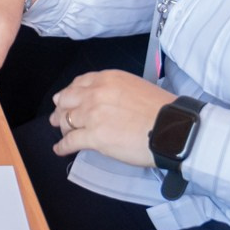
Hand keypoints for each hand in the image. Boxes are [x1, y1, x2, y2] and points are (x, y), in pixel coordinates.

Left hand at [47, 70, 176, 166]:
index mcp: (107, 79)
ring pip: (66, 120)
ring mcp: (92, 115)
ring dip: (62, 128)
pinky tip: (59, 150)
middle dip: (61, 109)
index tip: (67, 99)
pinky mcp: (94, 137)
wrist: (171, 129)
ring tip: (61, 133)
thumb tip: (105, 100)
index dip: (70, 93)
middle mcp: (96, 93)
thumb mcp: (135, 87)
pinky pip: (70, 141)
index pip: (79, 83)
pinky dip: (62, 146)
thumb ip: (114, 90)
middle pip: (67, 100)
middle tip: (58, 117)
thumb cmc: (160, 110)